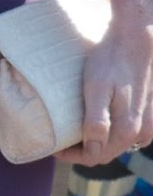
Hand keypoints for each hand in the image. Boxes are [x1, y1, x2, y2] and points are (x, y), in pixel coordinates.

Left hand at [56, 0, 152, 163]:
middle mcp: (140, 132)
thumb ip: (96, 121)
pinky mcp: (147, 113)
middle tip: (59, 139)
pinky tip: (96, 121)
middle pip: (106, 152)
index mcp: (127, 129)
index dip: (72, 155)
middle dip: (82, 150)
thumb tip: (92, 151)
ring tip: (74, 131)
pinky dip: (109, 134)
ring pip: (117, 144)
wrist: (135, 38)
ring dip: (96, 143)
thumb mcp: (97, 88)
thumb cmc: (111, 60)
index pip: (95, 157)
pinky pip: (126, 133)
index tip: (53, 146)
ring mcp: (147, 124)